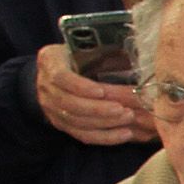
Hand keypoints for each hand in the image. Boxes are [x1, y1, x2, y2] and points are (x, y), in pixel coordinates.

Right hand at [33, 43, 153, 145]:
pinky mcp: (62, 124)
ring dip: (105, 123)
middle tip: (124, 109)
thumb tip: (137, 58)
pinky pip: (82, 135)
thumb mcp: (84, 47)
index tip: (102, 92)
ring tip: (128, 118)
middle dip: (99, 109)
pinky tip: (124, 134)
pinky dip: (104, 137)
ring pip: (77, 121)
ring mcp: (51, 108)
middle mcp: (46, 87)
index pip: (62, 78)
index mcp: (50, 62)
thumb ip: (103, 52)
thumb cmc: (75, 54)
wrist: (53, 72)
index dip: (81, 87)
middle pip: (70, 104)